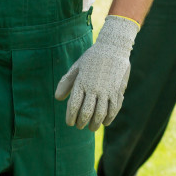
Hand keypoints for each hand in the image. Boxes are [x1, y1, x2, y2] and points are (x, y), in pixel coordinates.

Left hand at [54, 15, 137, 130]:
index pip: (74, 106)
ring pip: (100, 114)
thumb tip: (58, 98)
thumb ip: (67, 82)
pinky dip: (109, 118)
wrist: (113, 47)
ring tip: (92, 127)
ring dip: (95, 124)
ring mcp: (106, 90)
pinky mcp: (117, 90)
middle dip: (82, 123)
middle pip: (86, 113)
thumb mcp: (77, 67)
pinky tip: (105, 121)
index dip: (71, 117)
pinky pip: (113, 109)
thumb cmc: (92, 58)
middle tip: (80, 126)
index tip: (70, 123)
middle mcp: (93, 88)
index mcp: (81, 82)